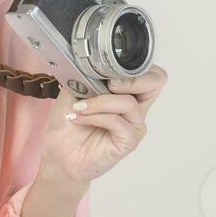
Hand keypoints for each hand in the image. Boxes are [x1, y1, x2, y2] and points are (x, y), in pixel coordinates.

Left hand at [39, 65, 167, 184]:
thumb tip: (88, 64)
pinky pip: (118, 122)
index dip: (135, 67)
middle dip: (132, 79)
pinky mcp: (129, 141)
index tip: (108, 70)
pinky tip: (79, 118)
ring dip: (100, 102)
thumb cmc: (68, 123)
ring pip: (129, 103)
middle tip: (108, 84)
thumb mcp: (72, 90)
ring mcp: (134, 125)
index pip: (149, 72)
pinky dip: (96, 117)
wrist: (59, 153)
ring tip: (79, 108)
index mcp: (126, 93)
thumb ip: (85, 76)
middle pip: (156, 83)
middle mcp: (135, 108)